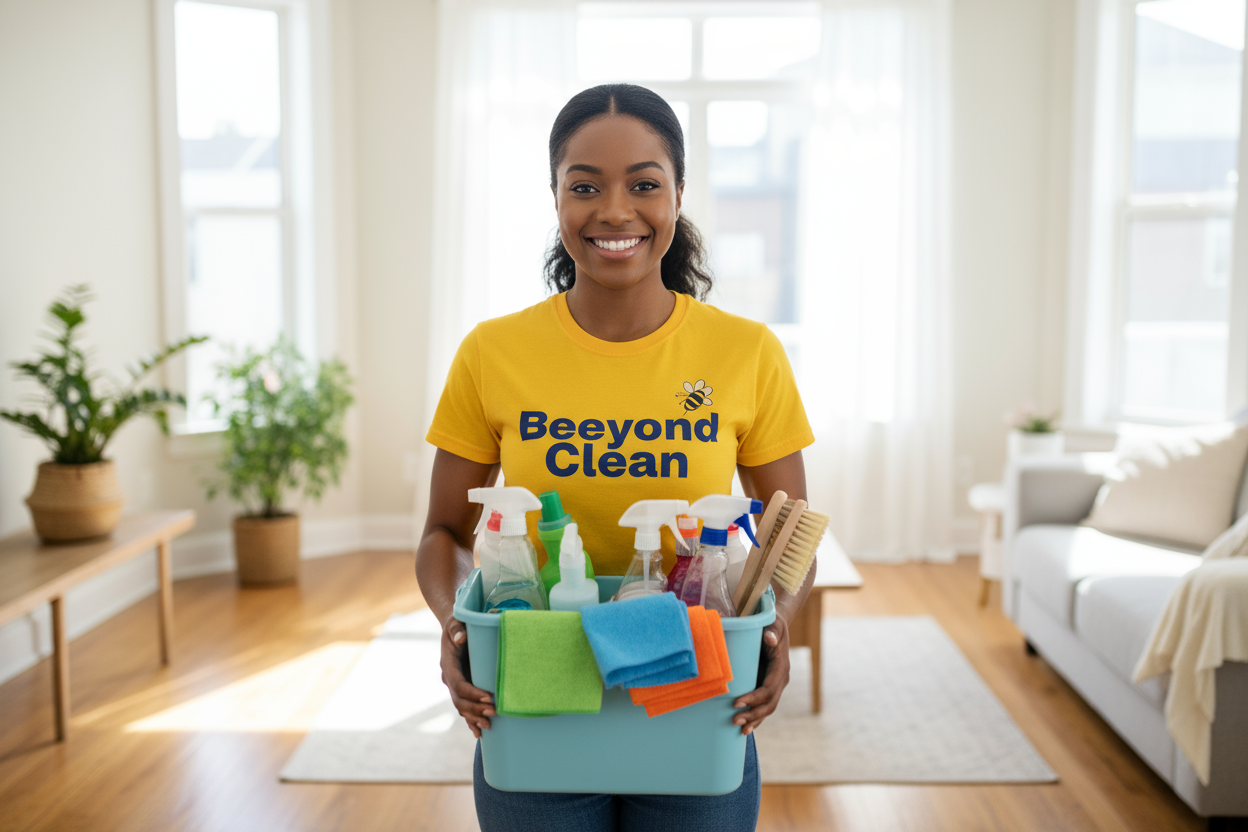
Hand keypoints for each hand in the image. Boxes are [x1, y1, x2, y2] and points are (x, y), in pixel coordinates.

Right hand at [440, 616, 494, 737]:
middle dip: (476, 709)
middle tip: (494, 712)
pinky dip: (470, 721)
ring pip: (462, 707)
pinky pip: (465, 708)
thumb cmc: (457, 625)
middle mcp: (449, 678)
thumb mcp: (455, 623)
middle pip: (460, 700)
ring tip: (490, 726)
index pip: (458, 684)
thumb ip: (456, 629)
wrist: (453, 630)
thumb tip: (460, 637)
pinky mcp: (462, 688)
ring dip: (474, 717)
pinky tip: (479, 733)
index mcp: (448, 665)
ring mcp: (455, 685)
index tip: (489, 697)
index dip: (472, 693)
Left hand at [732, 615, 789, 734]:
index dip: (754, 698)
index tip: (737, 703)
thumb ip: (771, 631)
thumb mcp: (773, 624)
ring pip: (768, 708)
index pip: (768, 688)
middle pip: (769, 703)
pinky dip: (757, 718)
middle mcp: (781, 679)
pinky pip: (765, 706)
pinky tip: (747, 728)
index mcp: (781, 667)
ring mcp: (776, 684)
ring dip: (755, 720)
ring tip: (741, 730)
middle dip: (753, 714)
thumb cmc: (771, 624)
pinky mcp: (769, 686)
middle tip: (735, 721)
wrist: (776, 626)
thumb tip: (768, 638)